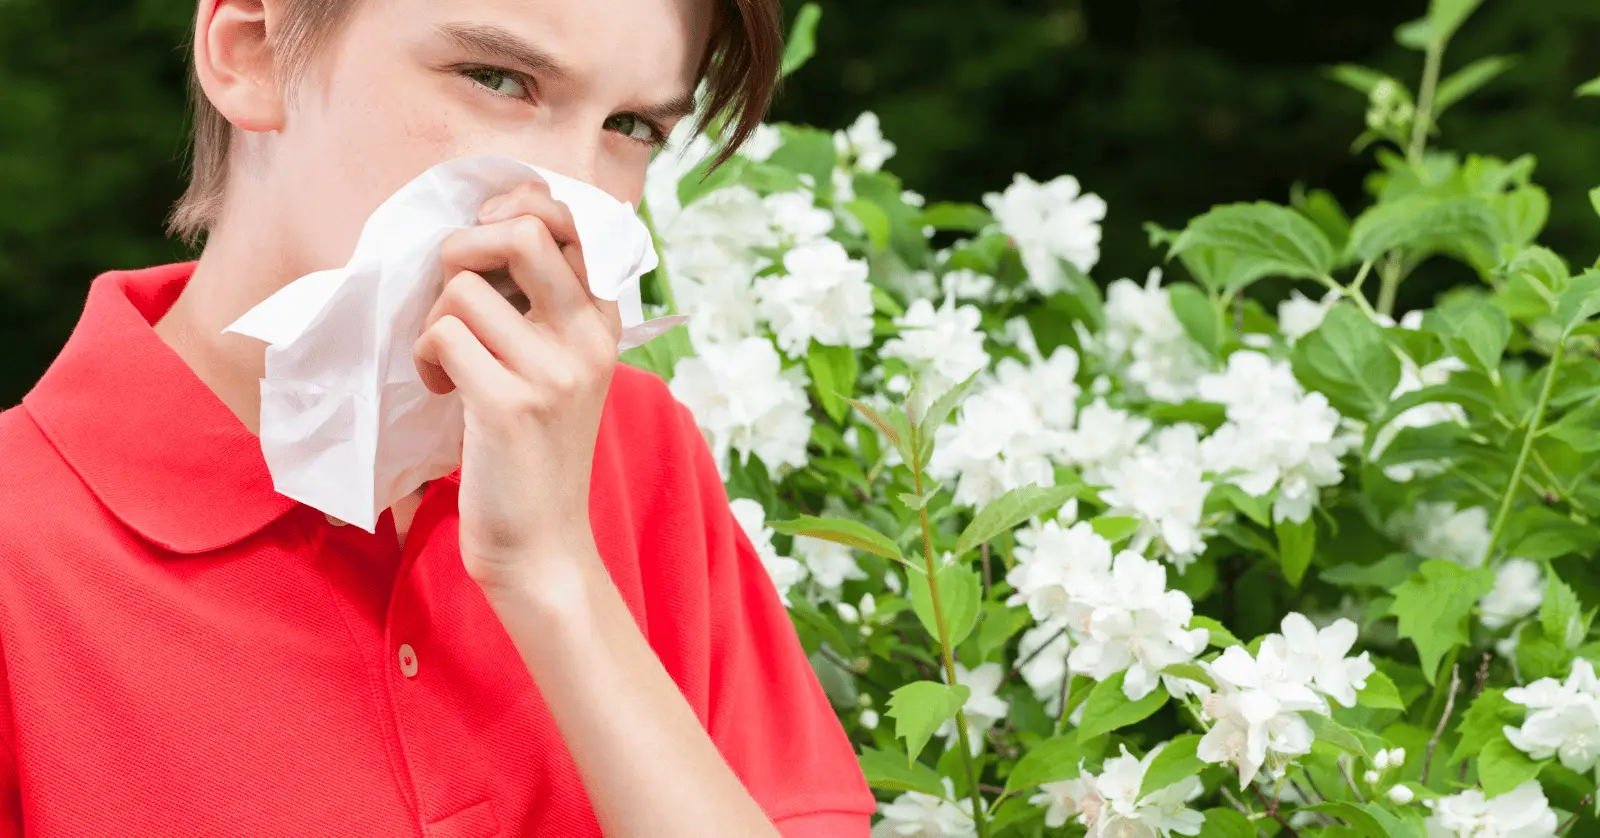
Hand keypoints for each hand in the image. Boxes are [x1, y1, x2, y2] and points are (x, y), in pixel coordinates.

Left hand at [413, 176, 621, 592]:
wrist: (543, 546)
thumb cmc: (536, 453)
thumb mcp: (562, 371)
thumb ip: (545, 307)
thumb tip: (487, 232)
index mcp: (604, 323)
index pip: (572, 219)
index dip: (515, 208)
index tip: (483, 247)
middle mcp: (589, 339)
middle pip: (524, 229)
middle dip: (464, 246)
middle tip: (454, 294)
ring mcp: (554, 372)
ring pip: (463, 286)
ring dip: (434, 318)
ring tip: (446, 361)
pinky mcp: (510, 405)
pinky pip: (442, 335)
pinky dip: (425, 358)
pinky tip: (441, 392)